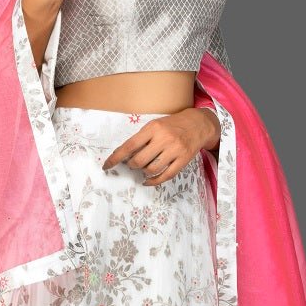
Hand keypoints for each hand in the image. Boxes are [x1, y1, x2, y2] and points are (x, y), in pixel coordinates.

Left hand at [101, 108, 219, 185]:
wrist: (199, 124)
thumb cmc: (173, 125)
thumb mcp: (156, 124)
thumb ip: (141, 138)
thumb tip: (123, 154)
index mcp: (153, 128)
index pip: (129, 146)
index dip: (116, 158)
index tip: (106, 166)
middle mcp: (164, 139)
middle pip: (139, 161)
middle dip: (131, 165)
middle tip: (132, 164)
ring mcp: (175, 150)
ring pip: (151, 169)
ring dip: (143, 172)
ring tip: (143, 168)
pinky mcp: (183, 160)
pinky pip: (165, 176)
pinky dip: (153, 181)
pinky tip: (148, 181)